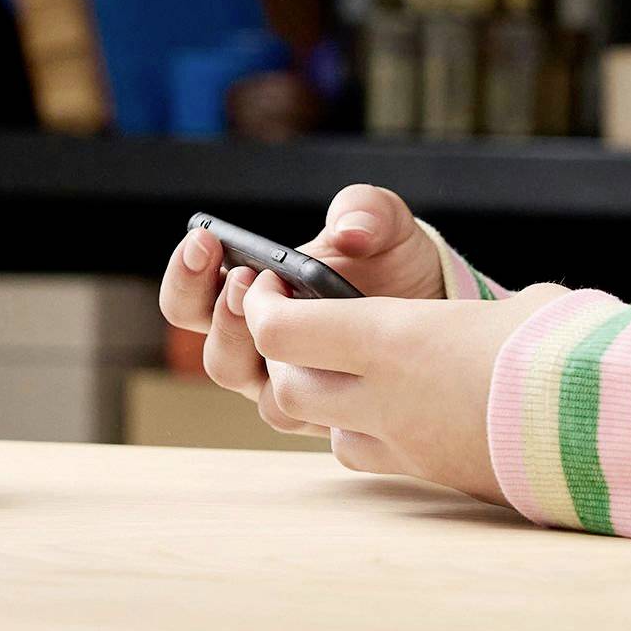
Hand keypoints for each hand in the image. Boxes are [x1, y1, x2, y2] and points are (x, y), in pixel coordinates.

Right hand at [157, 187, 447, 439]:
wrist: (444, 306)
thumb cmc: (397, 261)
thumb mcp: (384, 224)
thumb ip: (364, 210)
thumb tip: (348, 234)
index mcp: (250, 302)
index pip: (190, 302)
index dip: (186, 275)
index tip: (204, 242)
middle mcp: (264, 354)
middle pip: (215, 359)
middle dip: (222, 319)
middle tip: (245, 280)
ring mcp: (302, 391)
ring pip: (263, 398)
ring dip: (279, 364)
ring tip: (293, 318)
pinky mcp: (340, 417)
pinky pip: (318, 419)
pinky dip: (325, 390)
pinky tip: (348, 360)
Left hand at [242, 289, 551, 503]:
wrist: (616, 435)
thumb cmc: (571, 350)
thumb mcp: (521, 306)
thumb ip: (470, 310)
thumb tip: (475, 323)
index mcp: (396, 341)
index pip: (282, 332)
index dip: (263, 307)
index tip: (270, 286)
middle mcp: (388, 401)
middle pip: (286, 389)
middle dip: (280, 357)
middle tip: (299, 325)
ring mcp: (410, 450)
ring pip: (325, 432)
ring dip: (322, 400)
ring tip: (351, 365)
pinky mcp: (438, 481)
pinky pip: (374, 459)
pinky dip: (366, 431)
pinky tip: (399, 406)